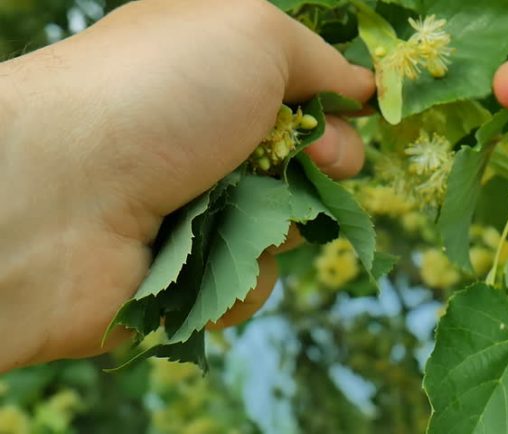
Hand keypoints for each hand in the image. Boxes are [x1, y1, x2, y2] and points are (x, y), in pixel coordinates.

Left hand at [0, 0, 373, 371]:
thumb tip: (360, 84)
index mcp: (215, 78)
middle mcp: (204, 142)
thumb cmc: (158, 95)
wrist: (59, 192)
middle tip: (320, 162)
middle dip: (327, 165)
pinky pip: (248, 282)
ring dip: (281, 222)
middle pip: (302, 165)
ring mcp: (193, 210)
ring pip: (281, 227)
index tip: (354, 115)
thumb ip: (315, 54)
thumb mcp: (250, 32)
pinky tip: (210, 259)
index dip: (336, 108)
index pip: (299, 96)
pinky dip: (242, 274)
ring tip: (243, 213)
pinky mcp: (183, 276)